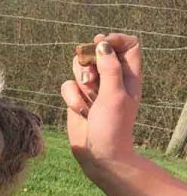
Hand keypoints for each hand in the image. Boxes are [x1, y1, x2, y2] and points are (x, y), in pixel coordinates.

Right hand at [61, 33, 141, 174]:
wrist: (98, 155)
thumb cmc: (113, 127)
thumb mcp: (114, 95)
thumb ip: (109, 67)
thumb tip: (101, 45)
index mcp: (129, 76)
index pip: (127, 45)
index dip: (114, 40)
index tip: (100, 43)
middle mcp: (111, 79)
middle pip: (97, 53)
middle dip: (89, 62)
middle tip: (91, 78)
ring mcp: (92, 89)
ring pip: (78, 68)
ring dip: (79, 81)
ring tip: (88, 98)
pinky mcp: (76, 99)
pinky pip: (67, 87)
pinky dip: (71, 98)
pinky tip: (80, 111)